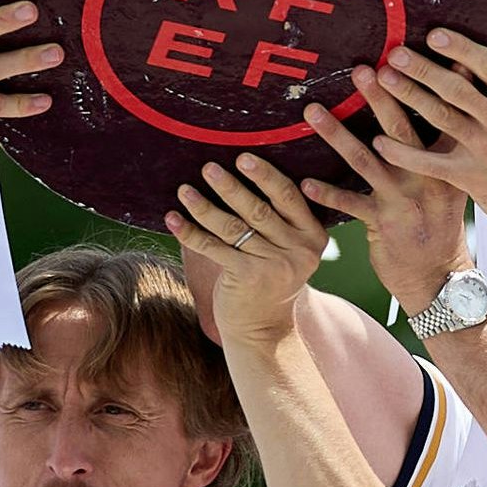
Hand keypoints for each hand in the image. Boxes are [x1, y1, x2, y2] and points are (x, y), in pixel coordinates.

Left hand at [167, 155, 330, 344]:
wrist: (263, 329)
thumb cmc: (268, 279)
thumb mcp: (284, 249)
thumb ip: (276, 219)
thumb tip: (237, 174)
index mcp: (313, 236)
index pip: (289, 197)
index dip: (265, 175)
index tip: (243, 157)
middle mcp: (299, 251)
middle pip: (259, 209)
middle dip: (231, 187)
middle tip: (208, 167)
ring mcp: (275, 266)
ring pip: (234, 227)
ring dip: (204, 206)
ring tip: (184, 190)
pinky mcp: (249, 278)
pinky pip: (214, 248)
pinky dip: (191, 232)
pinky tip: (173, 219)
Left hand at [303, 88, 474, 313]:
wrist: (440, 275)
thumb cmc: (438, 219)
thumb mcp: (453, 179)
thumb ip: (445, 140)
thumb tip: (446, 97)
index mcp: (448, 161)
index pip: (440, 116)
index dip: (425, 85)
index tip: (408, 54)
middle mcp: (428, 177)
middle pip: (402, 129)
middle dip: (381, 97)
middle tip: (361, 69)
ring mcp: (405, 200)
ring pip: (367, 160)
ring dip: (337, 135)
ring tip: (312, 111)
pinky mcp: (383, 225)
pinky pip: (351, 204)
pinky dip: (327, 194)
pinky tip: (304, 182)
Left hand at [364, 32, 486, 242]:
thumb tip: (479, 66)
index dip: (459, 47)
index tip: (434, 36)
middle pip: (456, 88)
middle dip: (422, 68)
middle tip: (395, 54)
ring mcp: (486, 151)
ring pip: (440, 117)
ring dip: (408, 96)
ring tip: (383, 80)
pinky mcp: (469, 178)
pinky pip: (428, 162)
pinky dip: (402, 153)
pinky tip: (379, 141)